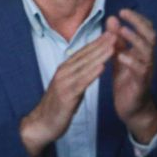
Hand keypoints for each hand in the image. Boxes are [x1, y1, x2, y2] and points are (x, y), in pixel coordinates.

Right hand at [20, 31, 116, 156]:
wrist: (41, 124)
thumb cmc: (57, 107)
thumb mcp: (68, 87)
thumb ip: (78, 75)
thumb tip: (91, 66)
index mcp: (64, 69)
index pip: (82, 52)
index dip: (97, 42)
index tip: (111, 32)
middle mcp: (63, 73)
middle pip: (84, 55)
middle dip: (100, 44)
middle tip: (115, 32)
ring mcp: (64, 83)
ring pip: (84, 66)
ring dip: (99, 55)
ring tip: (113, 46)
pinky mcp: (66, 96)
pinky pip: (81, 83)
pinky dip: (92, 74)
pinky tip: (102, 67)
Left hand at [107, 9, 156, 142]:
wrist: (131, 108)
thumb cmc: (126, 81)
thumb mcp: (119, 56)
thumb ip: (116, 40)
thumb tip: (112, 18)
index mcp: (142, 50)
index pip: (146, 29)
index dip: (136, 19)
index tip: (122, 10)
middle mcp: (147, 58)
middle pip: (150, 36)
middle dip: (138, 23)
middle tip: (124, 14)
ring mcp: (146, 70)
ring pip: (147, 51)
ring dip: (135, 40)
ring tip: (122, 31)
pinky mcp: (141, 83)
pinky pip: (140, 70)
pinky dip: (131, 61)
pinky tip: (121, 56)